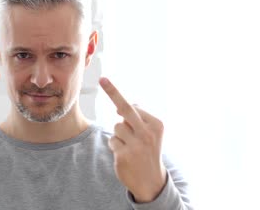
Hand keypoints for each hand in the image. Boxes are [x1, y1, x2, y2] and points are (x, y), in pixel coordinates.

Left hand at [99, 77, 166, 202]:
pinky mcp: (124, 155)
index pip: (133, 107)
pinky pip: (112, 140)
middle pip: (125, 108)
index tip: (104, 80)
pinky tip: (126, 155)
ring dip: (119, 134)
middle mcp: (147, 133)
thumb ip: (140, 118)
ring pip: (116, 127)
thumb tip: (127, 104)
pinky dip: (115, 146)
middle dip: (113, 92)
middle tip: (102, 78)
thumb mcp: (152, 133)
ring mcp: (136, 145)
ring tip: (130, 146)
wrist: (152, 181)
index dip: (122, 107)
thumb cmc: (149, 151)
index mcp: (156, 125)